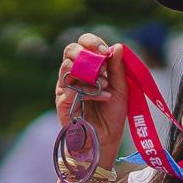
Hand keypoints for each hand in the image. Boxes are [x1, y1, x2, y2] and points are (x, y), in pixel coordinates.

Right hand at [56, 34, 131, 154]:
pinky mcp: (62, 104)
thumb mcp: (120, 87)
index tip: (106, 51)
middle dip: (86, 53)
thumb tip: (117, 46)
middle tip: (103, 63)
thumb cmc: (112, 113)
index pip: (82, 44)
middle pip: (69, 51)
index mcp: (86, 67)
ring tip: (105, 84)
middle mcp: (72, 75)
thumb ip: (117, 68)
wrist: (105, 139)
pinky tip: (104, 97)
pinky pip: (70, 89)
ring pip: (67, 67)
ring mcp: (65, 88)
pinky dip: (89, 91)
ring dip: (89, 73)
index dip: (92, 42)